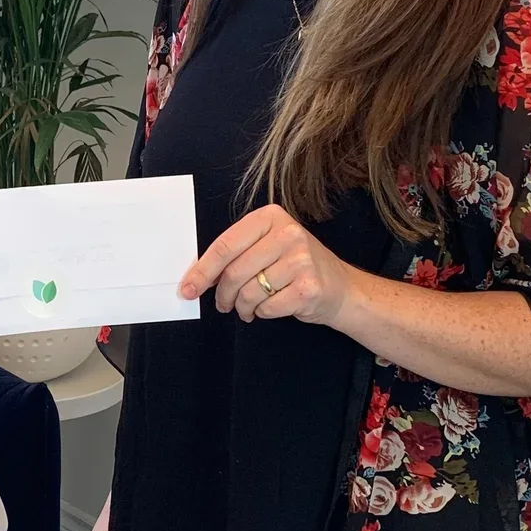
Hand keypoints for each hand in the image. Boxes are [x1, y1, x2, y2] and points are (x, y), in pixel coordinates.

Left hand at [180, 206, 352, 327]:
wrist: (341, 287)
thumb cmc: (295, 266)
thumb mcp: (267, 246)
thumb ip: (236, 254)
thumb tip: (197, 276)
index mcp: (270, 217)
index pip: (226, 244)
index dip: (203, 270)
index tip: (189, 287)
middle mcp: (288, 234)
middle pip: (235, 271)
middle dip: (222, 294)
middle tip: (222, 304)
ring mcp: (301, 260)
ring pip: (249, 292)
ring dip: (242, 307)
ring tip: (247, 308)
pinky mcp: (309, 288)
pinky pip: (268, 308)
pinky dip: (262, 313)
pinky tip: (268, 309)